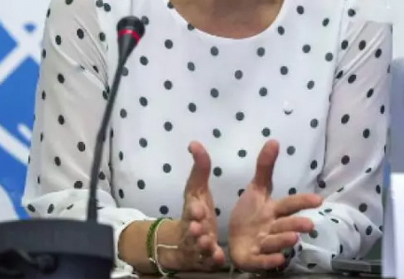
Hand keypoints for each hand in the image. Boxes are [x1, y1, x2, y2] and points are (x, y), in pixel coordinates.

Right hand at [161, 142, 225, 271]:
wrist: (183, 244)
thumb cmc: (194, 212)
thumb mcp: (196, 189)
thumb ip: (200, 167)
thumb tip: (194, 142)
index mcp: (192, 211)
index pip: (191, 210)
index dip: (194, 210)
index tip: (198, 208)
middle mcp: (194, 230)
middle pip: (193, 231)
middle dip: (195, 229)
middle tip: (199, 228)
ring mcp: (200, 246)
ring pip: (201, 248)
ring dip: (203, 246)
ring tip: (208, 244)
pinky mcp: (208, 260)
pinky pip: (211, 262)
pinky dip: (213, 261)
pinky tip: (219, 259)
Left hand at [228, 140, 322, 271]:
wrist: (234, 239)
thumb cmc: (250, 214)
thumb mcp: (256, 189)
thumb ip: (265, 167)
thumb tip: (274, 140)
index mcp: (273, 210)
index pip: (289, 204)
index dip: (302, 201)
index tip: (318, 199)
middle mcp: (272, 227)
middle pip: (285, 225)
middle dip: (296, 224)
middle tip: (309, 225)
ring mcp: (263, 244)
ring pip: (275, 242)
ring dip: (284, 240)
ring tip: (294, 238)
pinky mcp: (253, 258)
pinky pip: (261, 260)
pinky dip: (269, 260)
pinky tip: (277, 258)